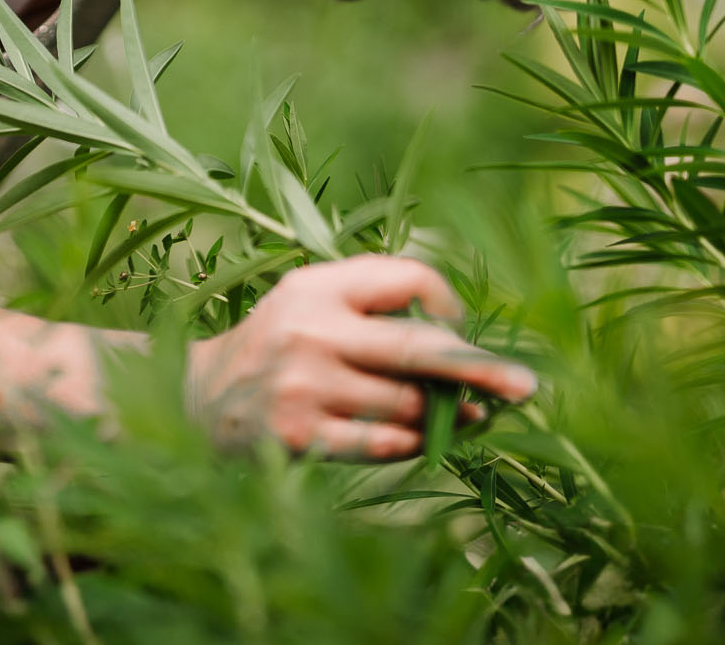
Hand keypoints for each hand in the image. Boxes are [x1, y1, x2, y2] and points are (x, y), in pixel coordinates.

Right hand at [184, 253, 538, 461]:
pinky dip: (412, 443)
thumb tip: (460, 331)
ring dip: (447, 413)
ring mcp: (305, 386)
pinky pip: (381, 445)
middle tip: (527, 386)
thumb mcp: (312, 296)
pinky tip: (424, 439)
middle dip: (480, 367)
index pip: (408, 278)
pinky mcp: (300, 436)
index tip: (456, 327)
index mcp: (319, 285)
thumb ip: (376, 298)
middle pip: (419, 348)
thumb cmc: (279, 341)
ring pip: (407, 405)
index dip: (447, 303)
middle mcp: (312, 330)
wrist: (197, 398)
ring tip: (469, 416)